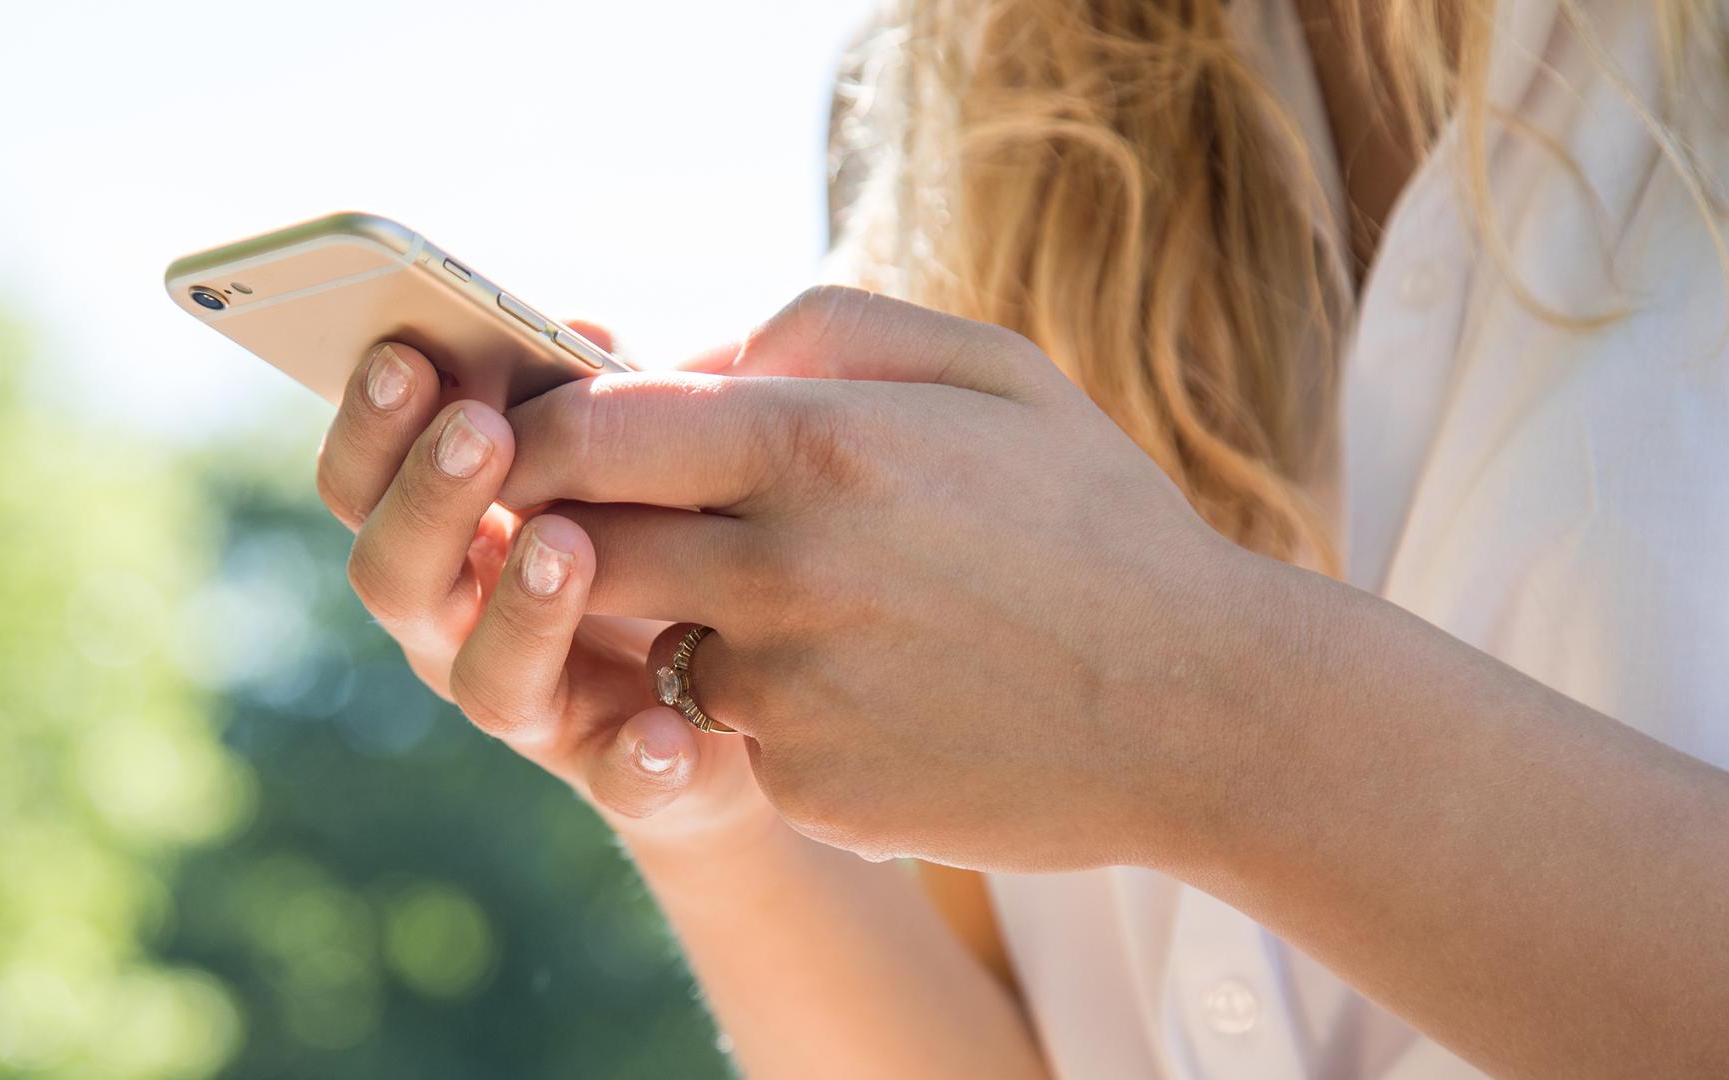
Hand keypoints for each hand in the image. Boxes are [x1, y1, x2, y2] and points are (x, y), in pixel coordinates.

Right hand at [313, 330, 776, 852]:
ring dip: (521, 609)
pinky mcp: (625, 774)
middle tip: (480, 431)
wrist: (752, 688)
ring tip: (565, 545)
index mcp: (445, 534)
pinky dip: (638, 759)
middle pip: (396, 576)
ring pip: (490, 679)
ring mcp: (538, 709)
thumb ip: (598, 396)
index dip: (369, 425)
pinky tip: (669, 730)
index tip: (401, 354)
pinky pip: (621, 782)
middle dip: (429, 499)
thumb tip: (578, 326)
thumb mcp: (630, 452)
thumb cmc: (663, 534)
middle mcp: (461, 628)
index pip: (364, 481)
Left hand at [497, 288, 1299, 872]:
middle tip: (627, 519)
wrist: (1195, 710)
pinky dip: (768, 708)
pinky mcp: (804, 788)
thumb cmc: (1095, 521)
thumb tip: (688, 358)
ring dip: (692, 621)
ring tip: (822, 609)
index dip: (539, 433)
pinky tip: (874, 691)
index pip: (592, 430)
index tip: (533, 441)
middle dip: (580, 529)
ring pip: (654, 643)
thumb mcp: (990, 369)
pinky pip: (732, 731)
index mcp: (819, 446)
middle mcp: (782, 572)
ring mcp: (788, 695)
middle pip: (583, 545)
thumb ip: (820, 329)